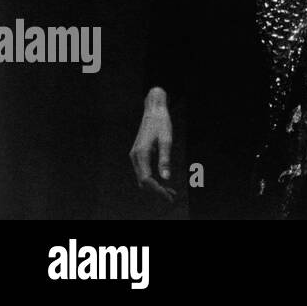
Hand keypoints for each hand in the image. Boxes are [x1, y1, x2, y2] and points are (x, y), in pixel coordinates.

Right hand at [130, 88, 176, 203]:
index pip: (146, 179)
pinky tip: (163, 182)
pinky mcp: (138, 154)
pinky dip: (152, 179)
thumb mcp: (167, 140)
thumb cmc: (162, 123)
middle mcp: (135, 157)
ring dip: (154, 186)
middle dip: (156, 191)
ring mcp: (135, 156)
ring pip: (142, 178)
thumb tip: (166, 178)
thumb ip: (165, 159)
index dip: (157, 190)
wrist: (153, 110)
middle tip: (172, 196)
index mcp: (141, 154)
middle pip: (143, 181)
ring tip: (170, 191)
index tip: (168, 196)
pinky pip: (143, 171)